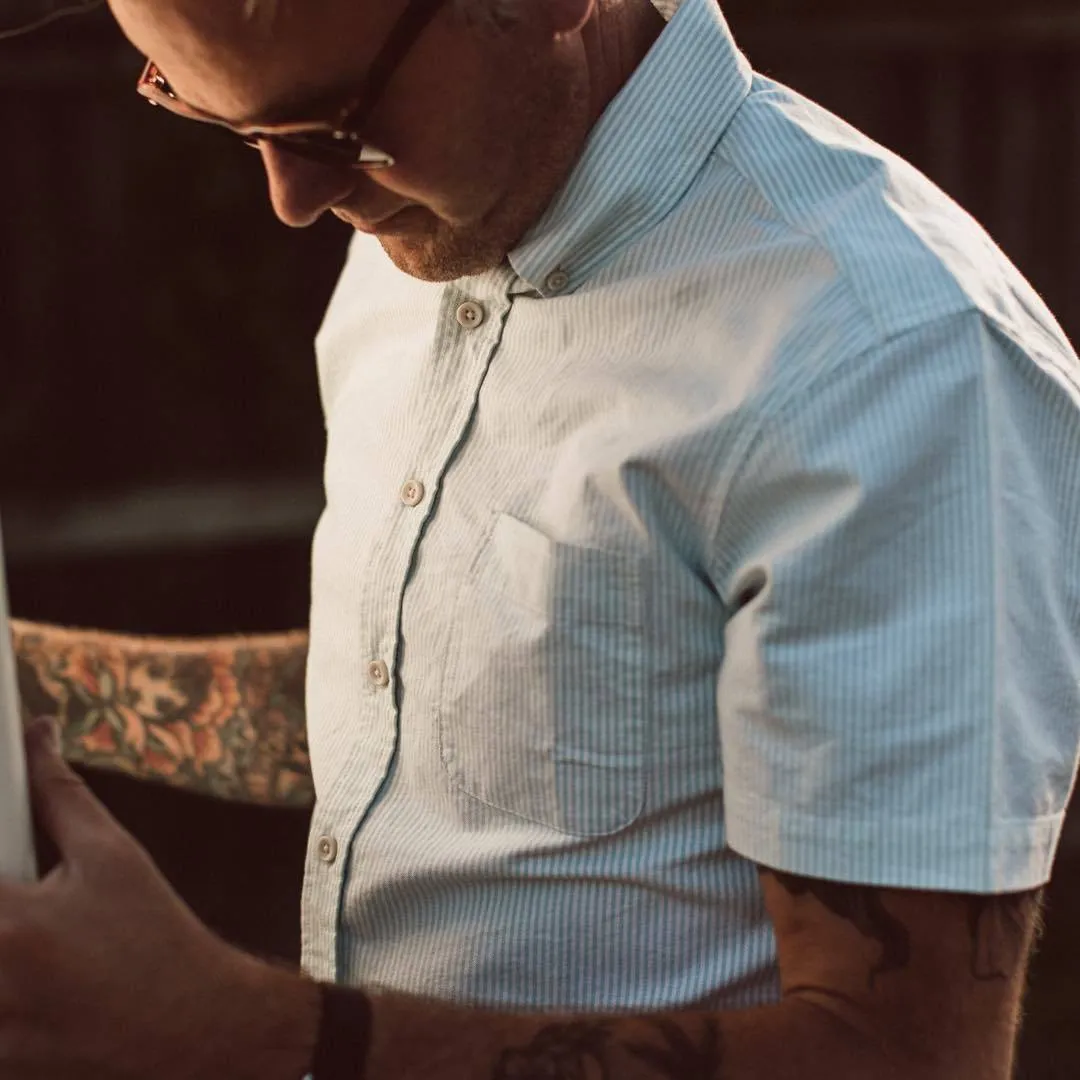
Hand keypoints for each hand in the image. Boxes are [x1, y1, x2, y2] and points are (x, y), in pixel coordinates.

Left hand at [0, 719, 319, 1079]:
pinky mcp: (0, 1064)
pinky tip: (33, 979)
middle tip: (14, 906)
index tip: (1, 867)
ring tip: (26, 940)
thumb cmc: (154, 934)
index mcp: (6, 923)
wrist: (191, 1023)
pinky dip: (4, 994)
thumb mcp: (110, 854)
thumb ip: (57, 791)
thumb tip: (37, 733)